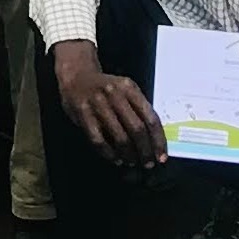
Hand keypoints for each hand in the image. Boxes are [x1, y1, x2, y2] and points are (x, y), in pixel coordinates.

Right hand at [52, 43, 163, 167]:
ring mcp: (97, 104)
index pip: (150, 117)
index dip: (158, 140)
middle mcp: (114, 94)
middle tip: (148, 163)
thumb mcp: (125, 89)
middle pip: (136, 129)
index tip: (161, 156)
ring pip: (119, 137)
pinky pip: (99, 140)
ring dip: (128, 154)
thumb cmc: (106, 87)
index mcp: (129, 88)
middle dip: (145, 151)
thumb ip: (138, 109)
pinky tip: (115, 159)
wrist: (77, 75)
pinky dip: (109, 153)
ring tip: (132, 161)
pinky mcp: (83, 114)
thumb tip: (154, 140)